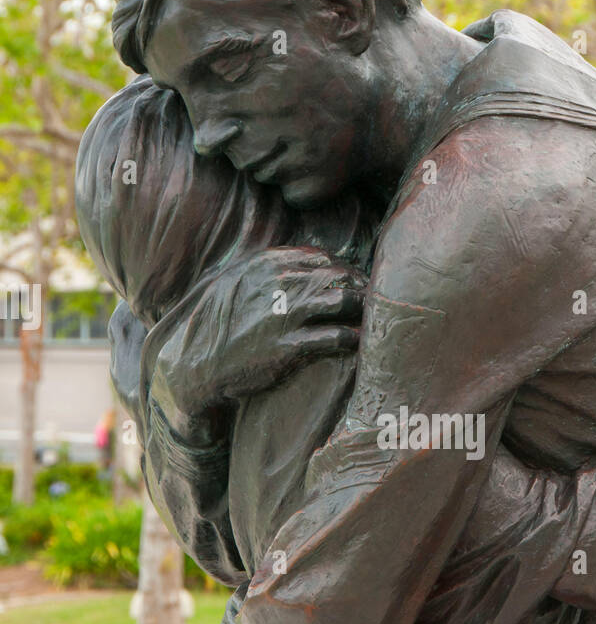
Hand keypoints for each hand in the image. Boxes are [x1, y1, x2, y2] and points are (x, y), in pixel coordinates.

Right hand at [152, 247, 366, 425]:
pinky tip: (361, 342)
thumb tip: (300, 262)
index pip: (321, 258)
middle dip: (360, 288)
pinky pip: (335, 337)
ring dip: (362, 310)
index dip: (343, 271)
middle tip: (372, 303)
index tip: (353, 284)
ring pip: (342, 301)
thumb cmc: (217, 325)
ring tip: (372, 320)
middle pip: (338, 276)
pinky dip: (354, 338)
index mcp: (265, 263)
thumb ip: (266, 269)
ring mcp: (284, 314)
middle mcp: (278, 283)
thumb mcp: (234, 282)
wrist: (196, 365)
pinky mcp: (289, 346)